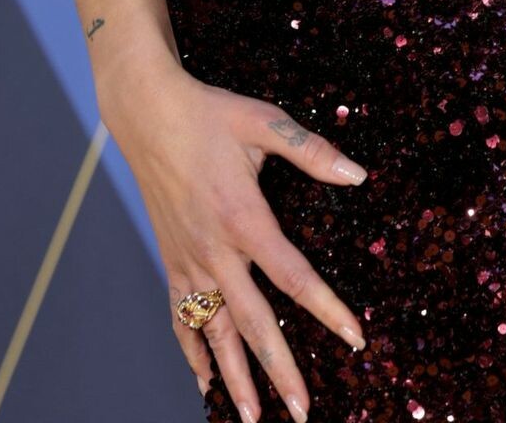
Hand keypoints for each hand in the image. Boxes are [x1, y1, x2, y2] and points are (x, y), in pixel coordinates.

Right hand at [101, 53, 368, 419]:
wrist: (147, 113)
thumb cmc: (210, 114)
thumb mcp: (264, 122)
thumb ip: (311, 151)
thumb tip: (358, 175)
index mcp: (244, 217)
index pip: (293, 276)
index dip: (326, 310)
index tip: (355, 339)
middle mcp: (215, 249)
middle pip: (253, 322)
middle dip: (280, 370)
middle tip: (302, 411)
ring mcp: (189, 260)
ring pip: (214, 332)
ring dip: (235, 378)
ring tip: (254, 418)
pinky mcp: (171, 260)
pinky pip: (181, 317)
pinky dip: (192, 352)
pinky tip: (205, 382)